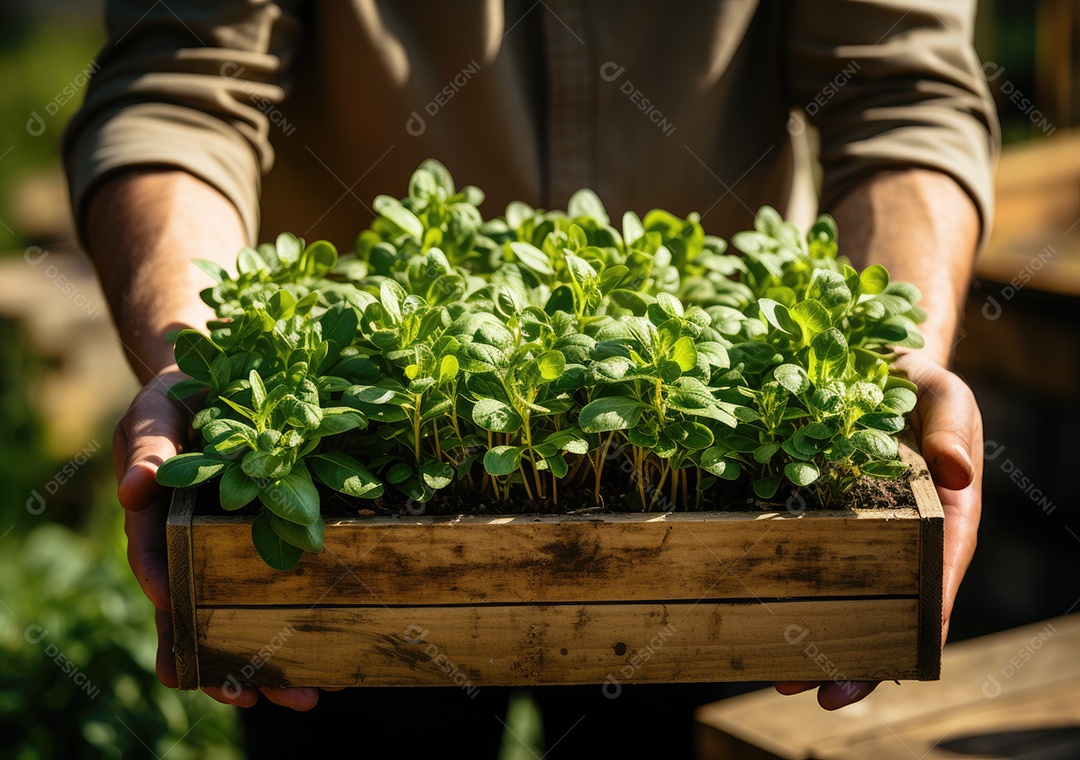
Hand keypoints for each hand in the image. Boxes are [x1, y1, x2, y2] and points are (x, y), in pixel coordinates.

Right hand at [114, 365, 325, 709]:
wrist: (225, 381)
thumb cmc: (181, 398)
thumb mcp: (157, 412)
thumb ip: (148, 446)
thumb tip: (135, 488)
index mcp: (160, 519)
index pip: (156, 560)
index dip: (164, 586)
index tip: (174, 606)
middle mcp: (197, 547)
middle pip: (203, 615)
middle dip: (221, 660)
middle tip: (247, 697)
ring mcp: (237, 549)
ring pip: (250, 615)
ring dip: (274, 660)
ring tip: (307, 696)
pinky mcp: (278, 539)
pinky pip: (290, 585)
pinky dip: (309, 618)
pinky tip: (338, 653)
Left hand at [775, 351, 981, 708]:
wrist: (869, 360)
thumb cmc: (916, 384)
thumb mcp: (943, 395)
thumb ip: (952, 429)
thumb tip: (959, 471)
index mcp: (944, 517)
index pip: (938, 580)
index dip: (921, 627)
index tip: (897, 666)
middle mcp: (901, 536)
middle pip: (886, 608)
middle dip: (857, 655)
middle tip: (818, 694)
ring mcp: (858, 530)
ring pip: (842, 596)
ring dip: (815, 638)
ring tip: (777, 677)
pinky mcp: (818, 514)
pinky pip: (805, 561)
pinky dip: (786, 591)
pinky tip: (755, 620)